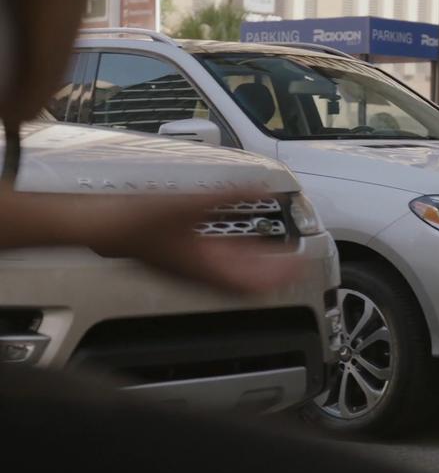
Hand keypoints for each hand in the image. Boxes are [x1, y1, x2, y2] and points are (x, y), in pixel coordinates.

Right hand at [86, 192, 304, 293]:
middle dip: (276, 275)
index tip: (302, 265)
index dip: (281, 278)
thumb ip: (230, 195)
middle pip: (249, 284)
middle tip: (299, 262)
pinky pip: (221, 265)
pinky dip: (241, 259)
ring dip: (260, 269)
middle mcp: (202, 274)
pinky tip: (248, 245)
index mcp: (207, 269)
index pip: (254, 284)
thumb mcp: (191, 203)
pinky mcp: (185, 258)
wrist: (102, 228)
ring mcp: (193, 269)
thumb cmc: (138, 221)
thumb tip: (264, 187)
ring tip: (282, 258)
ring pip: (235, 277)